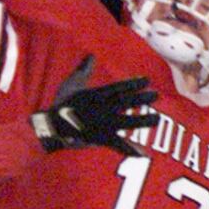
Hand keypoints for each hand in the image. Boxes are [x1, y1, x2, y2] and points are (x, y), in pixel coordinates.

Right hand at [30, 55, 157, 155]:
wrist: (52, 127)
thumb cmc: (61, 104)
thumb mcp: (71, 83)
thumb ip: (83, 70)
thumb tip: (91, 55)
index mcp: (96, 94)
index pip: (119, 88)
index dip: (134, 84)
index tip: (146, 80)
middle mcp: (102, 108)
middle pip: (126, 102)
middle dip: (142, 99)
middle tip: (155, 95)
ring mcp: (102, 124)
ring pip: (126, 122)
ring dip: (142, 121)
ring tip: (156, 119)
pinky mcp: (100, 138)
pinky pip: (117, 145)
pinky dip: (129, 150)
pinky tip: (142, 153)